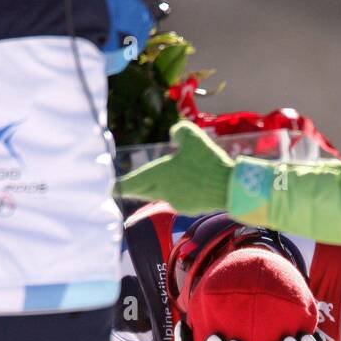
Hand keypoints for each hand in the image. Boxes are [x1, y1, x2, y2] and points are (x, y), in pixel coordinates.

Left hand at [117, 121, 233, 213]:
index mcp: (159, 174)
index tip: (110, 189)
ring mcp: (175, 202)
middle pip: (142, 191)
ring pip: (159, 194)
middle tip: (123, 187)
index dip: (119, 186)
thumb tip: (173, 135)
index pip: (132, 183)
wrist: (230, 188)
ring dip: (155, 188)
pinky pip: (175, 199)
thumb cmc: (209, 161)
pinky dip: (174, 192)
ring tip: (154, 181)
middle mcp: (163, 191)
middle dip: (133, 188)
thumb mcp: (194, 137)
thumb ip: (180, 131)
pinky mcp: (188, 208)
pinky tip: (183, 185)